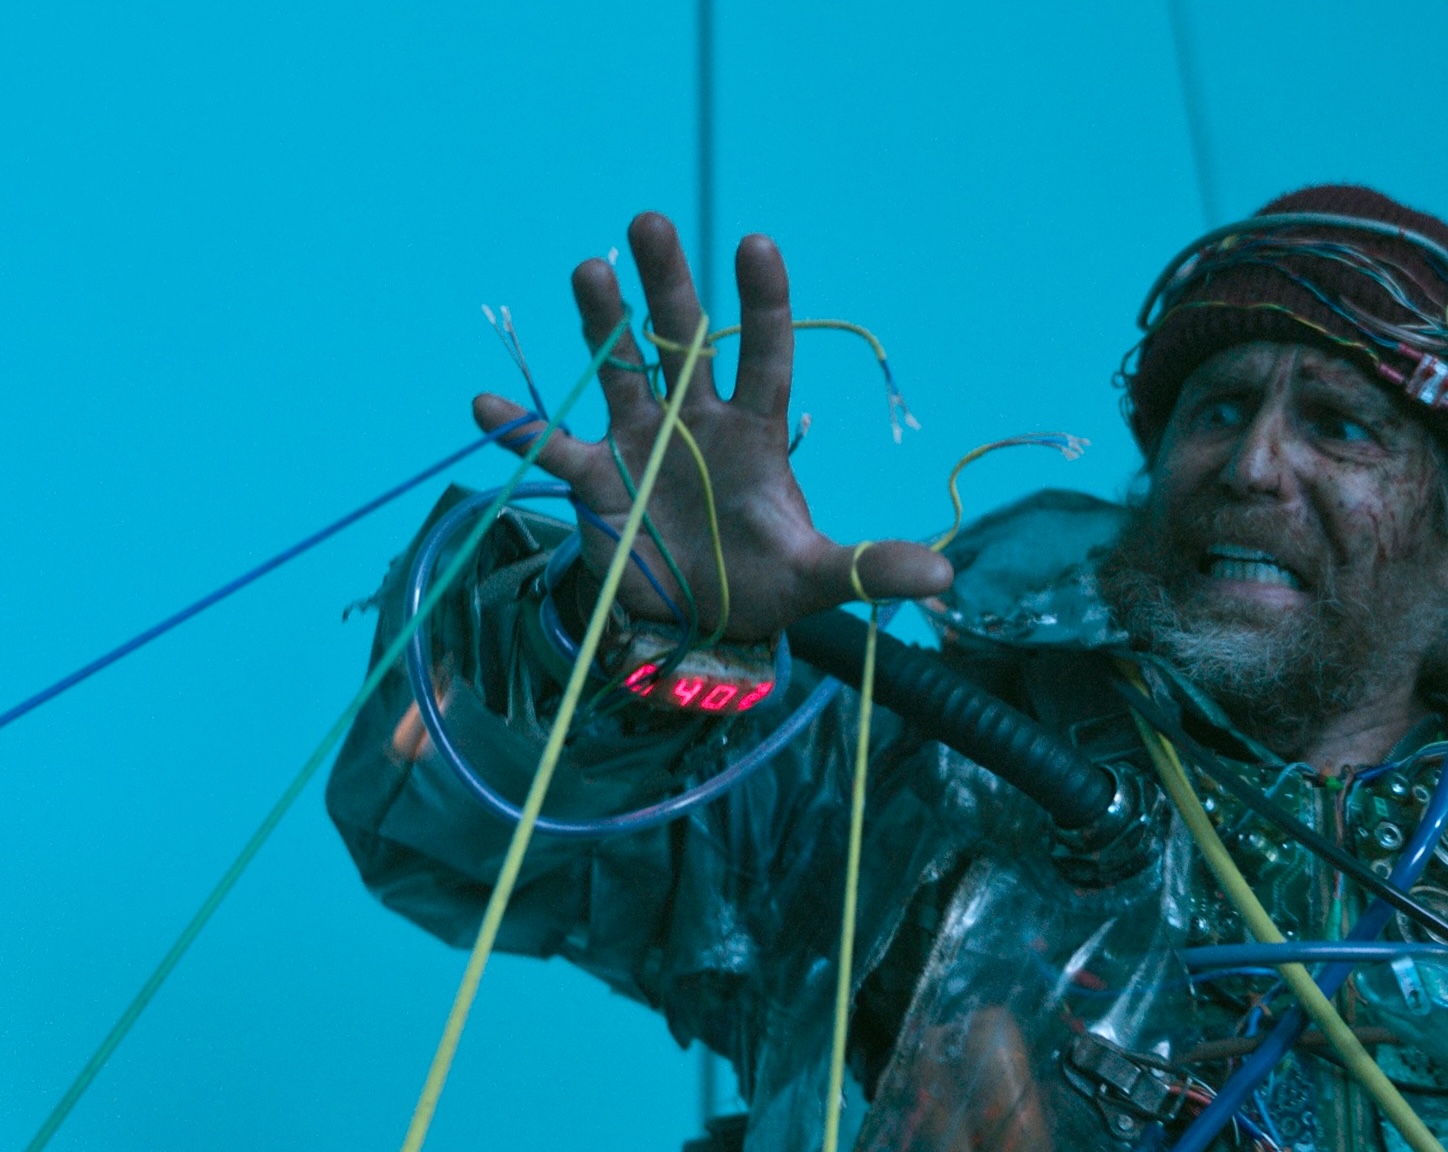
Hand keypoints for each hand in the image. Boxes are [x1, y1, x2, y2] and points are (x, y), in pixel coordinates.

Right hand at [475, 212, 951, 639]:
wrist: (702, 621)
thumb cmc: (765, 581)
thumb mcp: (820, 579)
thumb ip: (872, 569)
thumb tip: (944, 578)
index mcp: (756, 429)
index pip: (765, 353)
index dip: (763, 303)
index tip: (757, 244)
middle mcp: (695, 420)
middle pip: (681, 339)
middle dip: (666, 285)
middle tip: (650, 221)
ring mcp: (640, 442)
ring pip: (619, 369)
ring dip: (601, 324)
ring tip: (587, 269)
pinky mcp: (594, 480)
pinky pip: (551, 447)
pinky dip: (520, 429)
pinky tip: (488, 406)